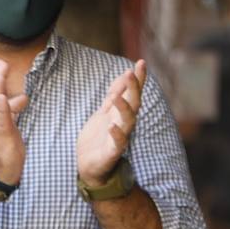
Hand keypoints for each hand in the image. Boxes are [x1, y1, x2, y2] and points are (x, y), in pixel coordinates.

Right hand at [0, 59, 28, 186]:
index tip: (3, 63)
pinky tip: (2, 98)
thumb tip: (21, 97)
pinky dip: (1, 109)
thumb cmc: (7, 149)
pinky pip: (1, 121)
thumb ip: (14, 111)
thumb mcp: (13, 126)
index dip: (0, 79)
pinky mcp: (1, 137)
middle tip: (1, 62)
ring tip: (1, 75)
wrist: (1, 172)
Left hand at [77, 60, 144, 184]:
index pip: (132, 93)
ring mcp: (119, 138)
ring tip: (116, 96)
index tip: (141, 62)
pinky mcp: (111, 153)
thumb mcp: (104, 112)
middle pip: (133, 104)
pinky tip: (111, 126)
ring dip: (124, 109)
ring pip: (127, 123)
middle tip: (131, 73)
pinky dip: (116, 135)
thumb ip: (115, 95)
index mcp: (121, 114)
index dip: (138, 79)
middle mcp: (123, 124)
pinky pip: (117, 144)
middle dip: (133, 89)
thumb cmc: (98, 138)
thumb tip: (125, 74)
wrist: (88, 166)